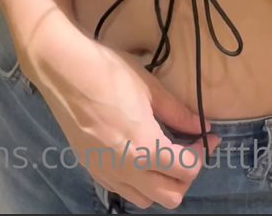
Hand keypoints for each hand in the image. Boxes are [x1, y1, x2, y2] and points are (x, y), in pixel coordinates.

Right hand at [22, 27, 220, 209]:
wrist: (63, 71)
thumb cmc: (107, 72)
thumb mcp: (148, 86)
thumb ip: (177, 111)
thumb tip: (200, 125)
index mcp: (144, 145)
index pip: (187, 169)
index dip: (203, 153)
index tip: (208, 136)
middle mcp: (126, 168)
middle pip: (171, 195)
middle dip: (186, 175)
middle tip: (188, 149)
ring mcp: (107, 172)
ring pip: (146, 200)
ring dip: (162, 183)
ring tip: (164, 155)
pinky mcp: (91, 169)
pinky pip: (123, 191)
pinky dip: (138, 183)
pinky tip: (138, 157)